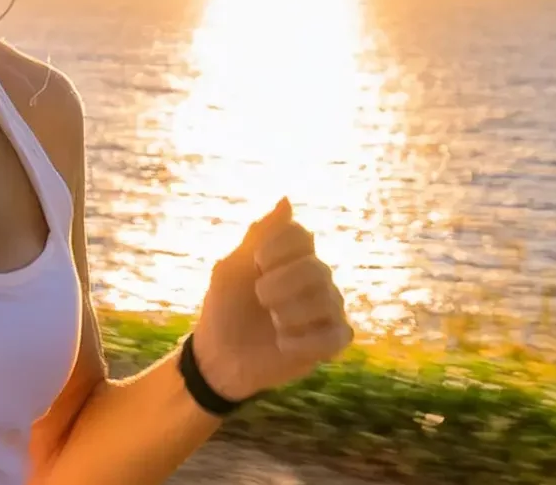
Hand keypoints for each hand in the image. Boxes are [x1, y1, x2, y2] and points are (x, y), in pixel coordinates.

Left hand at [189, 197, 353, 401]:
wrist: (220, 356)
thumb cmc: (225, 307)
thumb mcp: (232, 268)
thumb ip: (259, 235)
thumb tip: (286, 200)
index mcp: (293, 255)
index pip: (301, 235)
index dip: (277, 248)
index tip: (256, 264)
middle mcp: (317, 277)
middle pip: (316, 269)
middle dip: (280, 285)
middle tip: (260, 298)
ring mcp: (328, 309)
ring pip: (327, 301)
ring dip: (289, 314)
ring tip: (272, 323)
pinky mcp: (331, 341)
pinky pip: (336, 335)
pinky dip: (304, 341)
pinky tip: (282, 344)